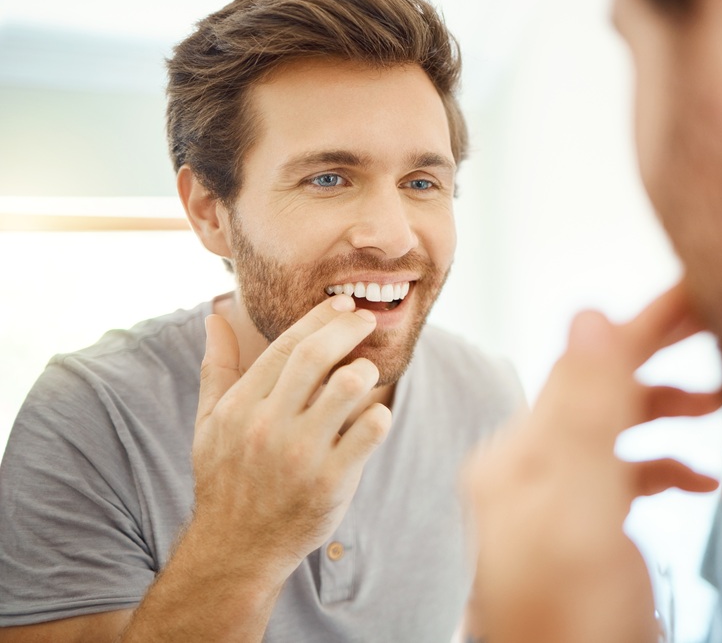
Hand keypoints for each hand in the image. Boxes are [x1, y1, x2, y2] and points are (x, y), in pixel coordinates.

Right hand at [191, 294, 391, 580]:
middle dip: (349, 328)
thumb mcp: (209, 423)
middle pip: (317, 356)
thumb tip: (214, 317)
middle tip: (368, 321)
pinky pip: (371, 429)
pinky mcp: (332, 480)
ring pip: (349, 386)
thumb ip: (217, 368)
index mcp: (241, 406)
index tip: (342, 306)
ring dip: (366, 370)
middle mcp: (269, 425)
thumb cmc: (226, 479)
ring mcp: (301, 453)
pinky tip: (373, 417)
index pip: (287, 345)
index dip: (320, 318)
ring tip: (366, 372)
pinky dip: (379, 415)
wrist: (238, 547)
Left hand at [464, 283, 721, 642]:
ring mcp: (560, 501)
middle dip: (663, 353)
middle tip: (720, 323)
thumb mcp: (582, 515)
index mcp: (520, 457)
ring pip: (619, 427)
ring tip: (721, 396)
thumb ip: (588, 417)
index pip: (587, 364)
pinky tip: (700, 475)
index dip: (648, 323)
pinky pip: (629, 476)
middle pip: (603, 386)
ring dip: (669, 407)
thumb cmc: (564, 629)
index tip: (697, 289)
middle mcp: (532, 471)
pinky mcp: (587, 532)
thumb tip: (589, 319)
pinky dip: (667, 465)